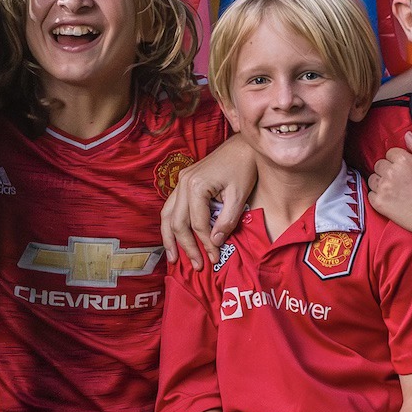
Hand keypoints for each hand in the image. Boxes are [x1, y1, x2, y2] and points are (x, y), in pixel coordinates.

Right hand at [161, 152, 250, 268]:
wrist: (242, 145)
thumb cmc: (244, 167)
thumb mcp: (239, 196)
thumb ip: (227, 221)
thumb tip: (215, 242)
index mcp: (196, 186)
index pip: (198, 224)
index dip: (206, 244)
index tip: (215, 258)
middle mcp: (183, 183)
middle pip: (178, 223)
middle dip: (187, 247)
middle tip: (197, 266)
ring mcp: (181, 182)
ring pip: (167, 216)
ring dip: (170, 238)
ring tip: (174, 258)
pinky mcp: (184, 182)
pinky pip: (171, 207)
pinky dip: (172, 225)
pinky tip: (174, 238)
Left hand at [366, 133, 411, 239]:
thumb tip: (406, 134)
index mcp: (403, 159)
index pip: (389, 153)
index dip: (398, 162)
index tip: (406, 172)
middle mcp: (390, 171)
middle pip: (379, 165)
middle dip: (387, 171)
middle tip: (400, 182)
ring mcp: (382, 187)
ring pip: (373, 179)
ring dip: (380, 183)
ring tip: (395, 192)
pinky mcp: (378, 202)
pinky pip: (370, 194)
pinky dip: (378, 197)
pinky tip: (391, 201)